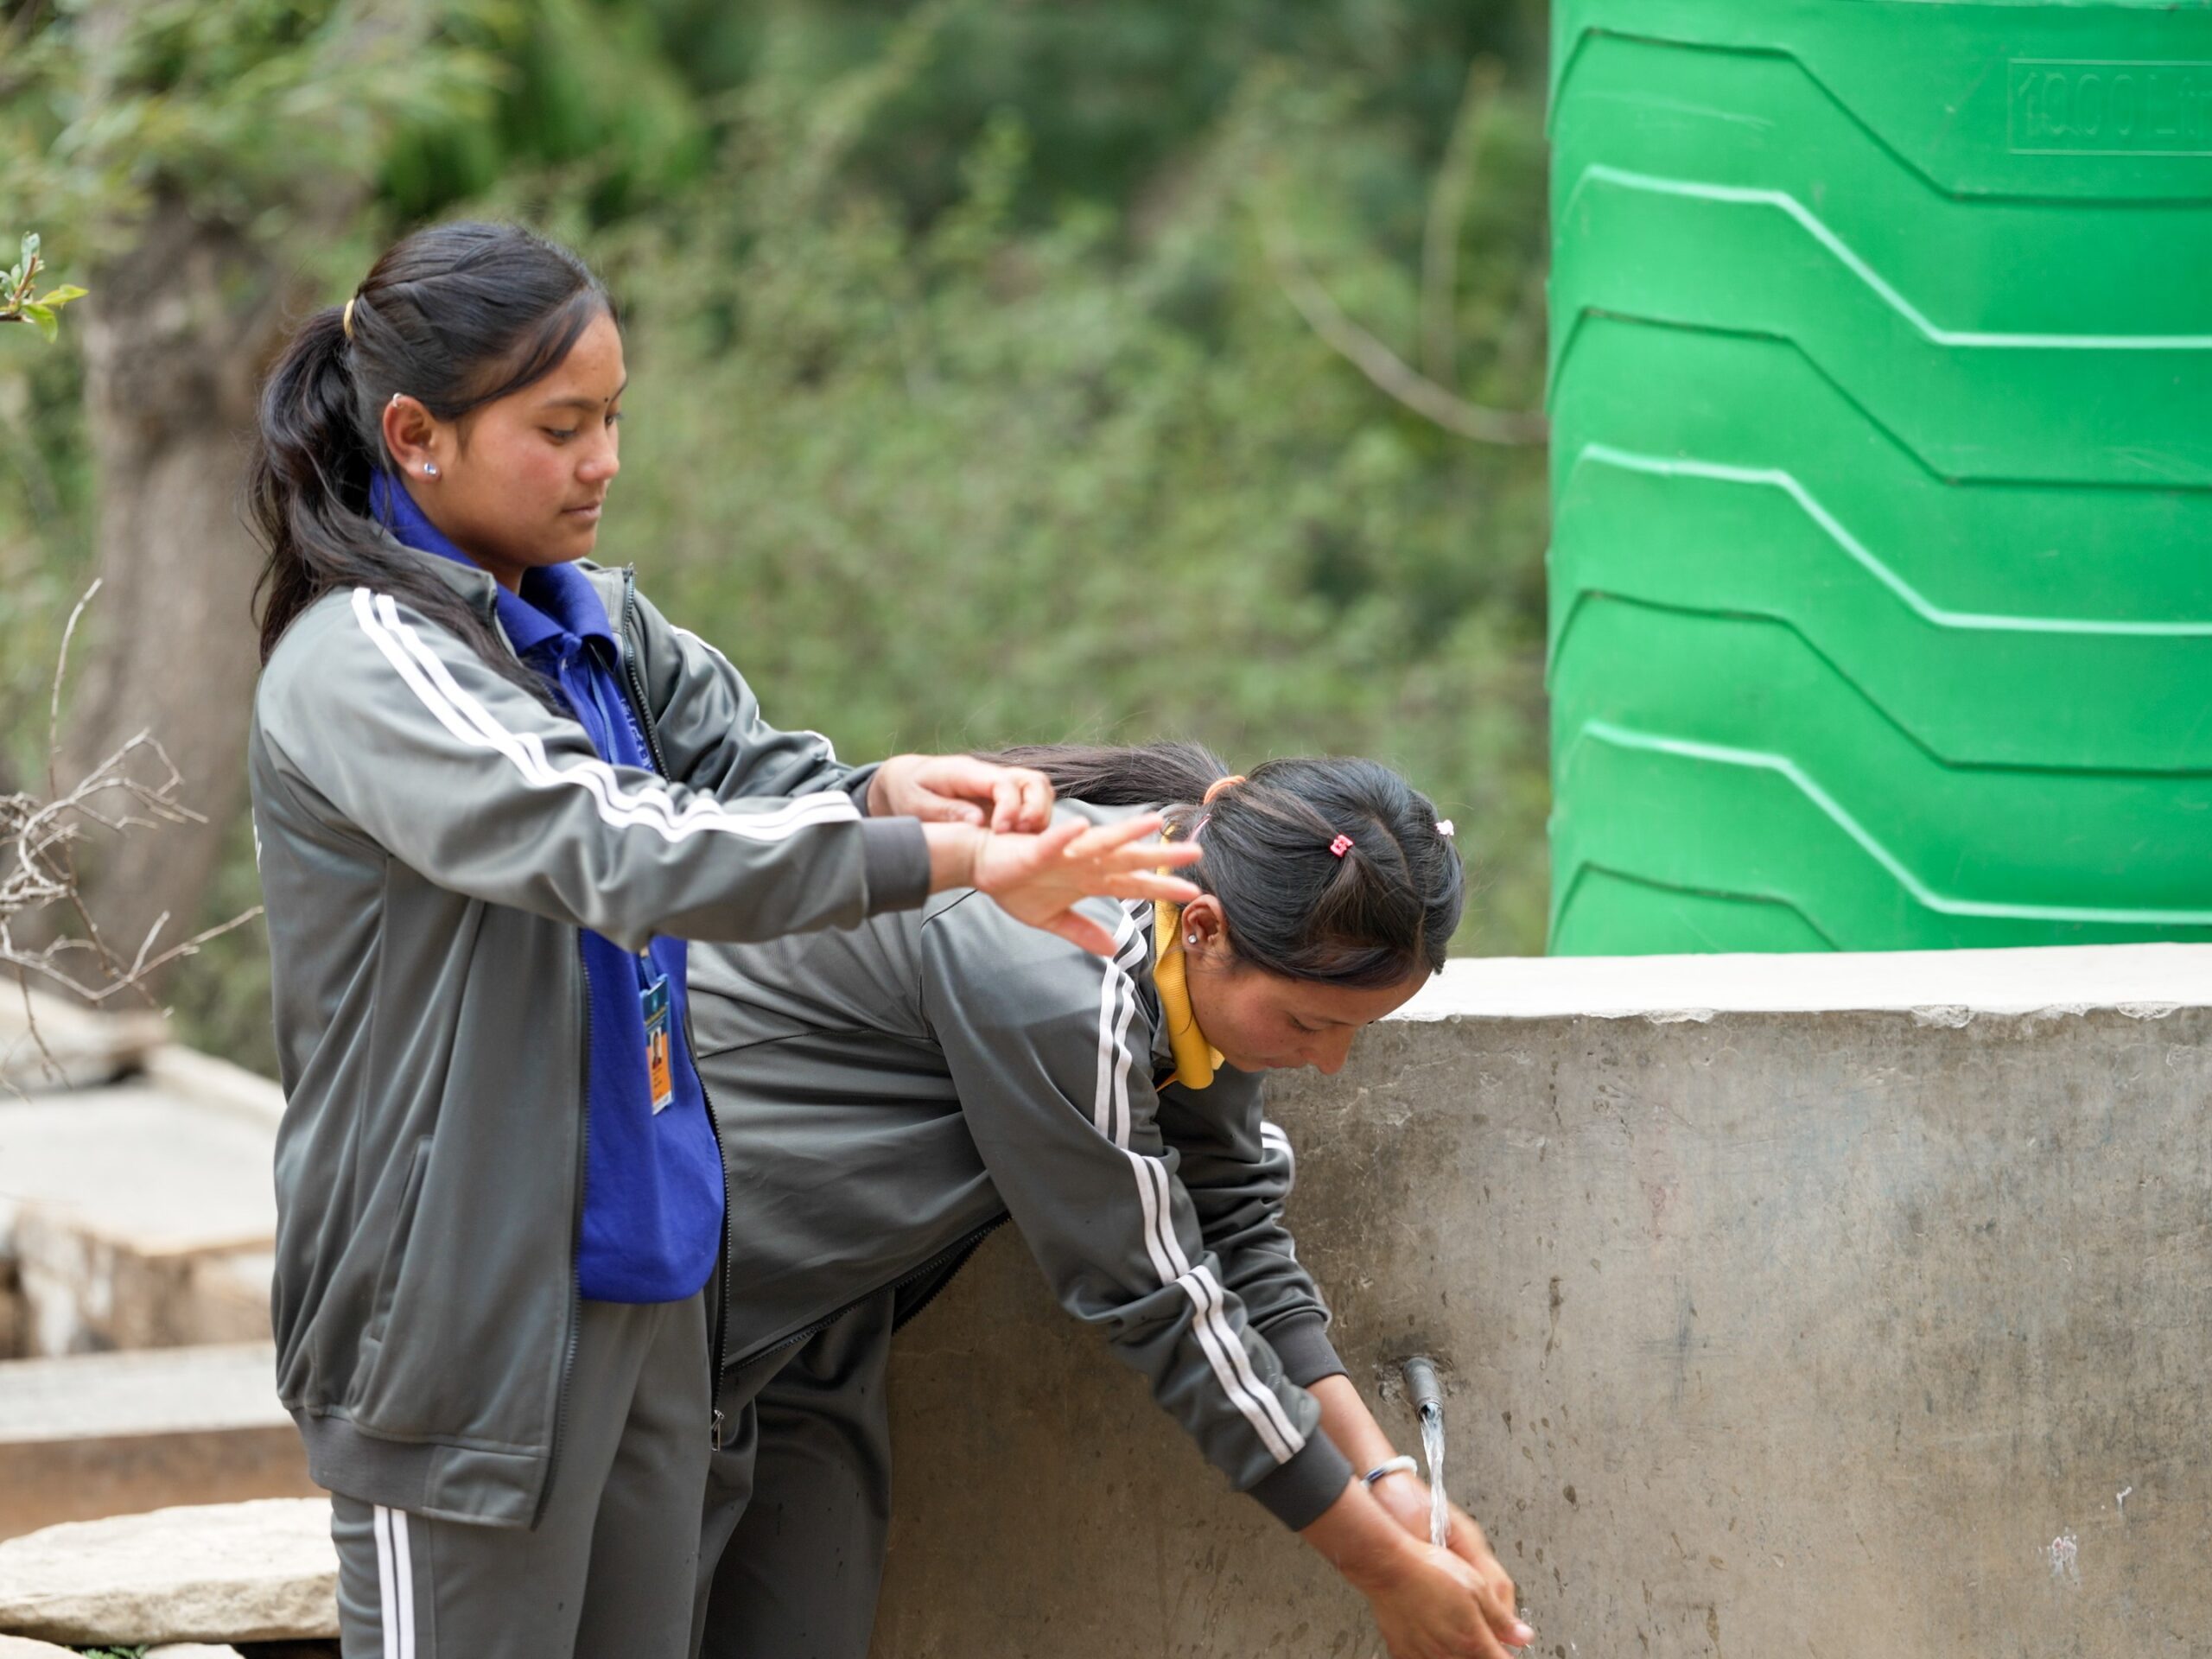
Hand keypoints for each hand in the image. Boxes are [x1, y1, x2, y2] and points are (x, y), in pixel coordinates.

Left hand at [869, 754, 1053, 831]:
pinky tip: (1019, 844)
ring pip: (1038, 791)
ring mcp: (999, 786)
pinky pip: (1030, 806)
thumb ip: (946, 811)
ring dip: (1039, 816)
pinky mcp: (1003, 800)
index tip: (1001, 832)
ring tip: (1024, 842)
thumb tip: (977, 821)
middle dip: (1036, 809)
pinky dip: (1034, 824)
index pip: (1003, 782)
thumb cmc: (909, 791)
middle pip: (1033, 781)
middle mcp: (990, 775)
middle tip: (1021, 836)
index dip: (1009, 807)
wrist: (907, 780)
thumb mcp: (916, 802)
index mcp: (967, 772)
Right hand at [965, 812, 1200, 954]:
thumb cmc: (1015, 885)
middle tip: (1195, 852)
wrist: (980, 865)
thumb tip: (1112, 950)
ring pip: (1100, 843)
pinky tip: (1081, 826)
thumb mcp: (1051, 918)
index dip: (1162, 889)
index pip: (1133, 884)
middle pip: (1128, 859)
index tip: (1194, 893)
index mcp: (1088, 880)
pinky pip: (1052, 842)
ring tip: (1154, 822)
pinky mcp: (1035, 849)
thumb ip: (1082, 931)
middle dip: (1160, 857)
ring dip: (1126, 833)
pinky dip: (1065, 835)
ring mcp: (1062, 853)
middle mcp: (1083, 863)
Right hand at [1303, 1479, 1523, 1658]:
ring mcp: (1425, 1655)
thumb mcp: (1477, 1587)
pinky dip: (1435, 1653)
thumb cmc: (1430, 1571)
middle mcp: (1449, 1654)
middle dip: (1485, 1650)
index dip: (1508, 1649)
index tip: (1511, 1644)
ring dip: (1461, 1653)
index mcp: (1472, 1640)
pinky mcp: (1404, 1652)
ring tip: (1459, 1631)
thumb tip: (1523, 1635)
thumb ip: (1502, 1618)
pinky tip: (1435, 1639)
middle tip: (1486, 1634)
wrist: (1388, 1566)